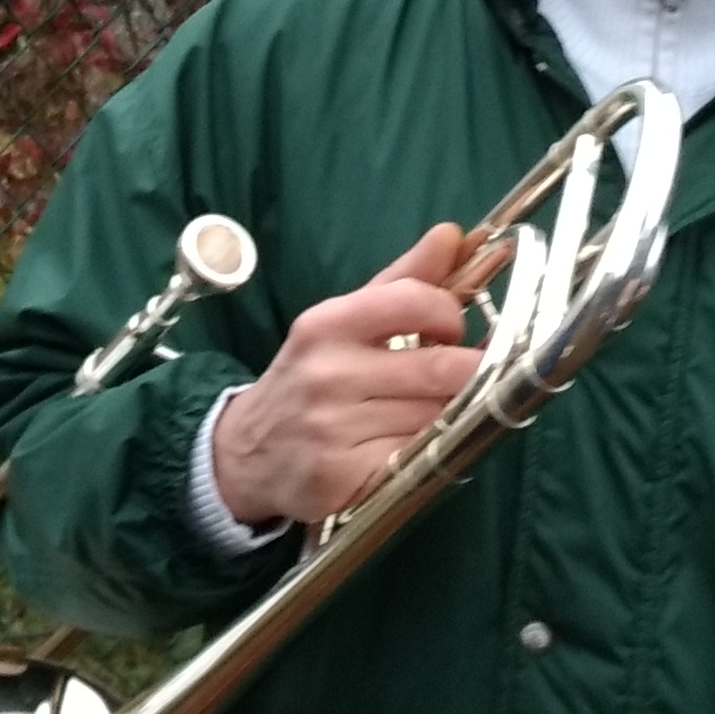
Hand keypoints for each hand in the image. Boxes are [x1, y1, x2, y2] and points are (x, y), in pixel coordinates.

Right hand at [207, 224, 480, 526]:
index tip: (452, 329)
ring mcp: (333, 430)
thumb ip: (402, 279)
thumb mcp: (344, 321)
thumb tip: (453, 234)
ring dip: (451, 415)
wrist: (245, 452)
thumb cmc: (310, 377)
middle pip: (440, 368)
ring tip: (434, 412)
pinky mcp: (344, 478)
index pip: (414, 302)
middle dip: (469, 373)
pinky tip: (414, 448)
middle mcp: (327, 374)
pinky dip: (429, 454)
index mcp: (327, 325)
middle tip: (463, 376)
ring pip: (437, 418)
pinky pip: (418, 460)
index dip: (450, 314)